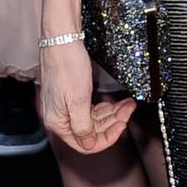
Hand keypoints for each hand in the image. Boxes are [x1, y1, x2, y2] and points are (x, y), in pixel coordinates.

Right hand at [38, 37, 135, 153]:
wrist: (61, 40)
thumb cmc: (67, 67)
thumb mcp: (78, 101)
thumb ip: (83, 127)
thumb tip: (88, 145)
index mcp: (58, 122)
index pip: (84, 144)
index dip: (106, 139)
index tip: (122, 127)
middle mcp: (60, 117)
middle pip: (91, 131)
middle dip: (113, 122)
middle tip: (129, 109)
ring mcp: (65, 106)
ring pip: (93, 119)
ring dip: (112, 113)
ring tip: (127, 103)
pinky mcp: (71, 95)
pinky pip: (90, 108)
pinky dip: (104, 106)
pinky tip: (114, 102)